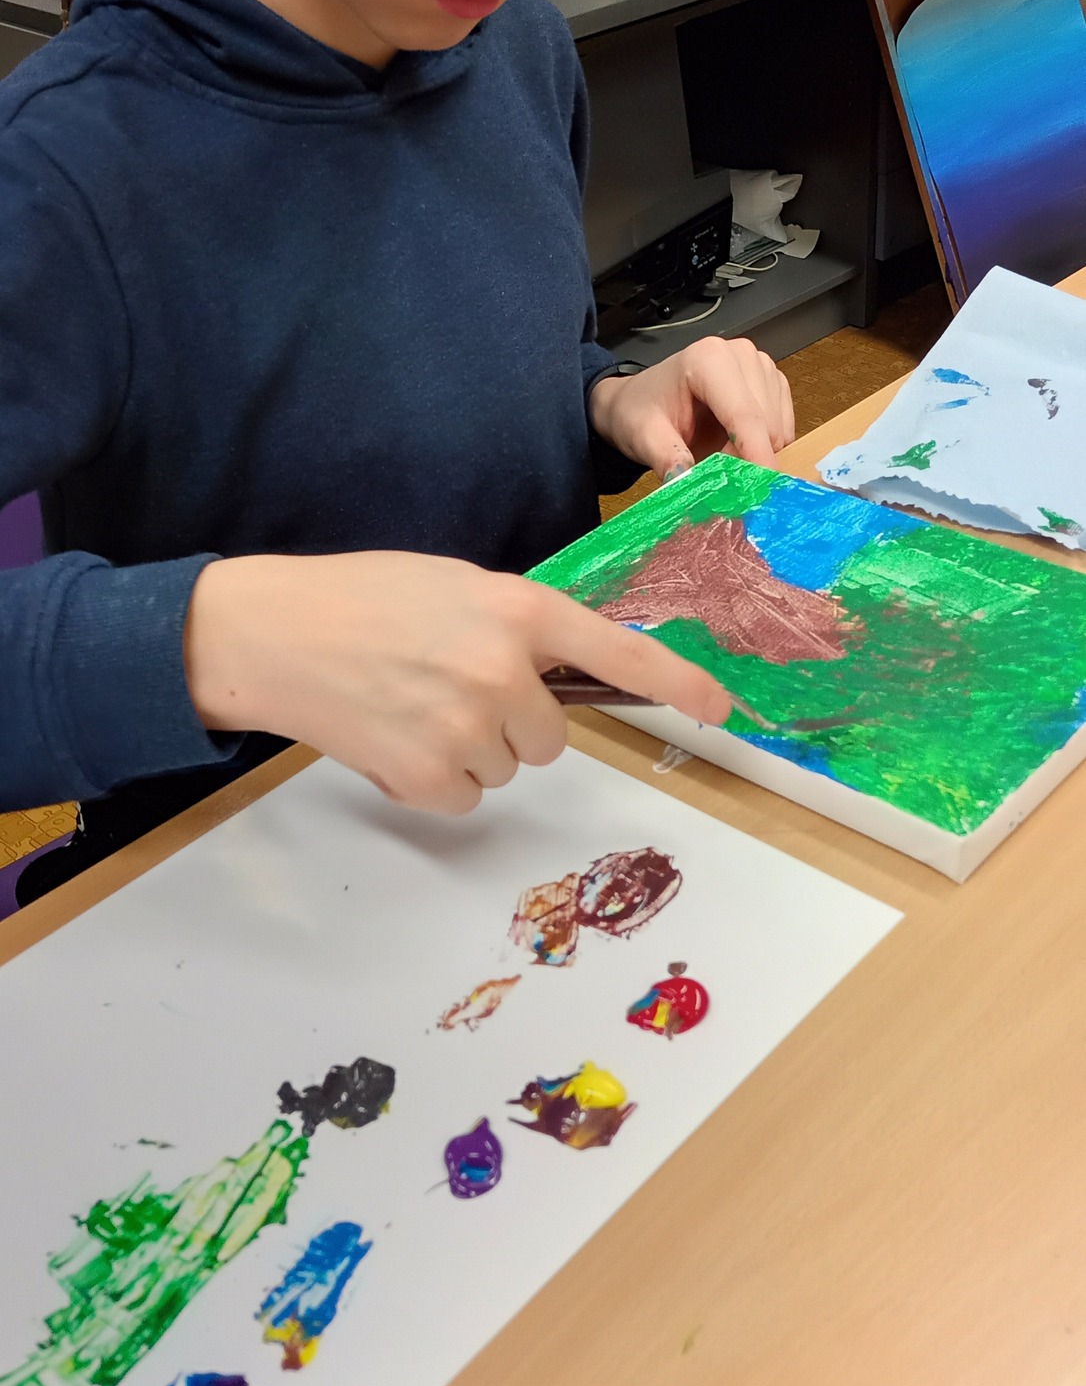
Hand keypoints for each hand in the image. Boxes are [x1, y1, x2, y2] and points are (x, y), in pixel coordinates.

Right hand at [183, 550, 733, 815]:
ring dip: (469, 751)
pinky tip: (391, 738)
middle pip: (554, 736)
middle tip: (447, 688)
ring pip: (508, 768)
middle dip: (512, 722)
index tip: (722, 711)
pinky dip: (432, 780)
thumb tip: (561, 674)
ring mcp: (469, 727)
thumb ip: (516, 627)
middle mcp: (505, 669)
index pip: (620, 653)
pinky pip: (464, 798)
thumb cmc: (361, 599)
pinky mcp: (431, 775)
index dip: (679, 686)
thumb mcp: (457, 587)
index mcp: (518, 609)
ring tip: (409, 706)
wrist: (274, 633)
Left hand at [588, 335, 793, 479]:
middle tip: (716, 473)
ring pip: (777, 429)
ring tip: (718, 453)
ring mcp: (761, 367)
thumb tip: (686, 485)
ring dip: (754, 453)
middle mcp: (740, 355)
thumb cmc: (640, 412)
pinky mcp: (773, 383)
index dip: (755, 452)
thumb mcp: (643, 437)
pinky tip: (734, 445)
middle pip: (765, 423)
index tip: (762, 487)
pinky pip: (783, 428)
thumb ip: (666, 458)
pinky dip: (764, 447)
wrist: (639, 401)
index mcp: (708, 358)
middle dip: (747, 457)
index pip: (743, 413)